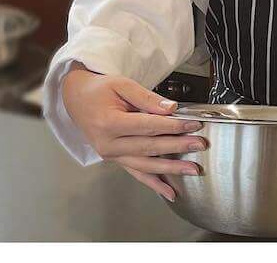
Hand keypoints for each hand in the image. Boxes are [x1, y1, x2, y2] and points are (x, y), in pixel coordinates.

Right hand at [61, 63, 204, 201]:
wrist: (76, 99)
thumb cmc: (99, 89)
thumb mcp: (122, 84)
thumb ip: (147, 98)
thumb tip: (170, 109)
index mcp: (109, 123)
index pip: (149, 126)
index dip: (173, 126)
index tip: (193, 124)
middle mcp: (109, 144)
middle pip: (150, 147)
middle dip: (178, 147)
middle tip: (200, 144)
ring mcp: (111, 155)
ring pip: (145, 165)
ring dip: (171, 169)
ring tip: (192, 169)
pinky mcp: (115, 160)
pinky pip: (136, 173)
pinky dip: (154, 184)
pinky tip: (169, 192)